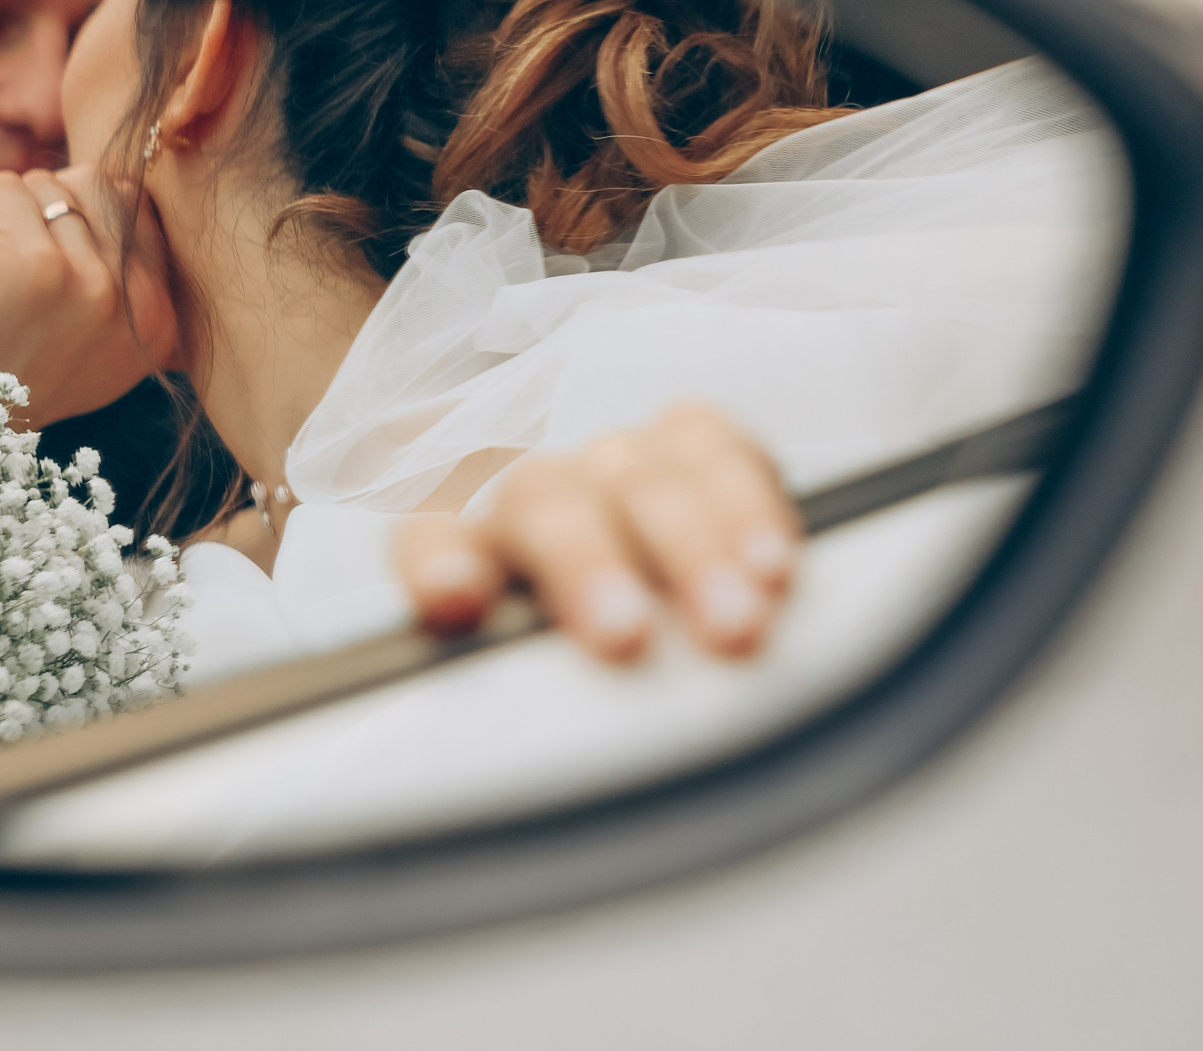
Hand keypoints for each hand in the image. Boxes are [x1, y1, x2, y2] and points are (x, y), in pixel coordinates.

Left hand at [0, 166, 177, 427]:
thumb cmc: (10, 370)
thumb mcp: (92, 339)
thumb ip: (123, 278)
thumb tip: (126, 188)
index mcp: (159, 319)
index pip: (136, 206)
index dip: (78, 217)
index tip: (48, 269)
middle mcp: (136, 303)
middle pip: (96, 184)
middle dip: (45, 206)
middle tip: (14, 258)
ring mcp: (88, 283)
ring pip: (48, 182)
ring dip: (6, 215)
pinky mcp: (32, 266)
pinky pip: (6, 188)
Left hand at [394, 403, 800, 663]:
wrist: (618, 560)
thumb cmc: (564, 646)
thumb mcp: (523, 685)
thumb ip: (509, 697)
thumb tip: (510, 755)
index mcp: (464, 551)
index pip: (429, 541)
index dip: (441, 563)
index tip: (456, 595)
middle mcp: (535, 496)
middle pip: (546, 505)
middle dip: (589, 564)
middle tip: (625, 634)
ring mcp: (614, 463)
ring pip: (643, 479)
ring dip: (692, 548)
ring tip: (736, 619)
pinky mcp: (691, 447)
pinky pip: (718, 452)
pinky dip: (748, 507)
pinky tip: (773, 563)